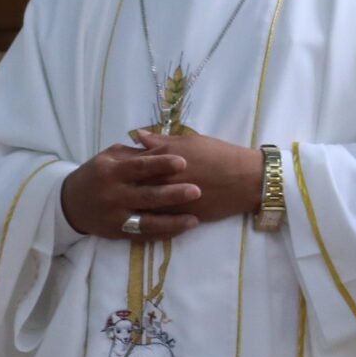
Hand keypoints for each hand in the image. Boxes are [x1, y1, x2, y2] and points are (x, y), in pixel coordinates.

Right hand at [62, 144, 203, 240]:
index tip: (183, 162)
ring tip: (194, 220)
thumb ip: (136, 153)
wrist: (70, 204)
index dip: (161, 164)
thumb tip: (163, 144)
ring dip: (172, 222)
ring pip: (147, 221)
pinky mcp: (118, 233)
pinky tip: (180, 230)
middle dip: (173, 194)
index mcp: (111, 171)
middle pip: (146, 196)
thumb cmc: (96, 174)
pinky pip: (143, 235)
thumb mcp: (110, 157)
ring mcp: (115, 217)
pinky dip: (163, 233)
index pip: (139, 167)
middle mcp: (113, 195)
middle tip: (197, 190)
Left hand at [126, 130, 261, 224]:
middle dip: (122, 187)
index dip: (122, 165)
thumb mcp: (190, 141)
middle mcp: (165, 180)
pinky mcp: (181, 216)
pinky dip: (148, 219)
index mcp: (166, 158)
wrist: (244, 179)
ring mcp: (173, 200)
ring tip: (123, 204)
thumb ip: (161, 140)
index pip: (135, 162)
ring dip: (132, 205)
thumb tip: (138, 135)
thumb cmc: (219, 154)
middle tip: (111, 188)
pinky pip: (159, 221)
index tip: (114, 167)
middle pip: (134, 185)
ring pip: (143, 206)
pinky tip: (140, 217)